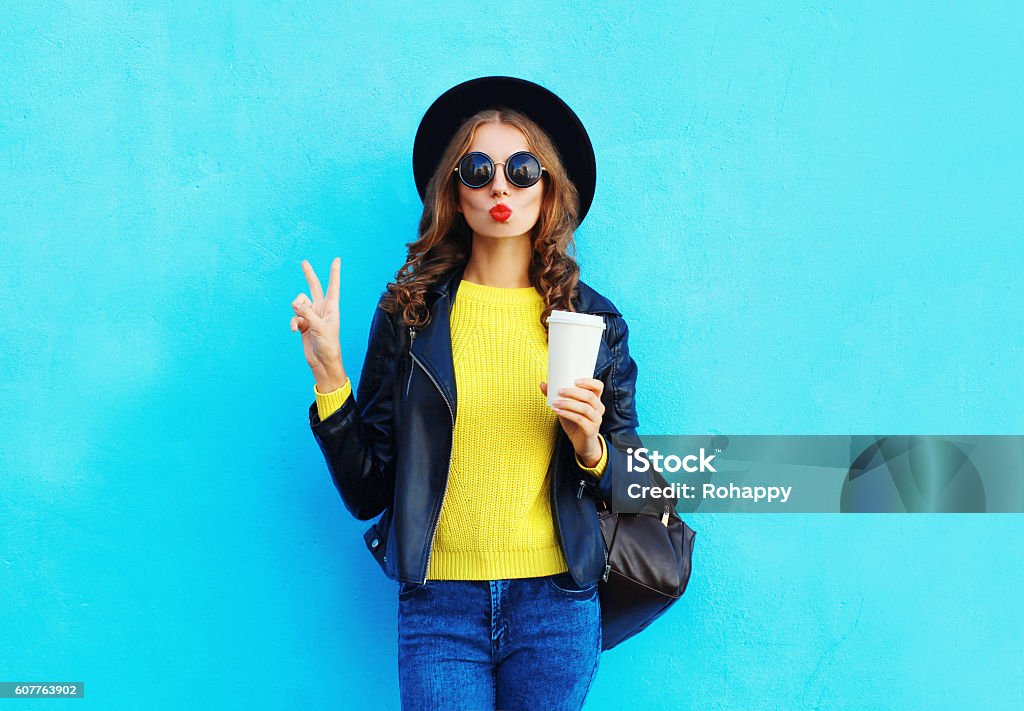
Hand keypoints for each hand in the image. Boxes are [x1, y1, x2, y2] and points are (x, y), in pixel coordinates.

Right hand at [291, 258, 346, 388]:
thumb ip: (306, 313)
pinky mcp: (303, 324)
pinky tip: (294, 330)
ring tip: (298, 322)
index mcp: (331, 307)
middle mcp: (321, 309)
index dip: (334, 273)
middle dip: (309, 275)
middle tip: (304, 262)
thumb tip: (294, 304)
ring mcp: (311, 316)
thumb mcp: (319, 327)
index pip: (333, 286)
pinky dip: (293, 322)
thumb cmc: (328, 345)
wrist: (322, 361)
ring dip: (296, 310)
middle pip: (314, 288)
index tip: (336, 260)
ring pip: (299, 303)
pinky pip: (294, 316)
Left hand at [540, 378, 604, 466]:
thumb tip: (543, 384)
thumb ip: (557, 396)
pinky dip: (567, 414)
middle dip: (573, 392)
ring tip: (555, 402)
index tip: (574, 380)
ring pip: (584, 408)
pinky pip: (580, 419)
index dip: (588, 382)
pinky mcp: (591, 430)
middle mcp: (599, 408)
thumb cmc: (575, 422)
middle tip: (559, 391)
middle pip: (589, 396)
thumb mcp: (567, 407)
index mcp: (595, 400)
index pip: (598, 386)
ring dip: (568, 404)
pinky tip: (557, 411)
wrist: (582, 443)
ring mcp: (596, 419)